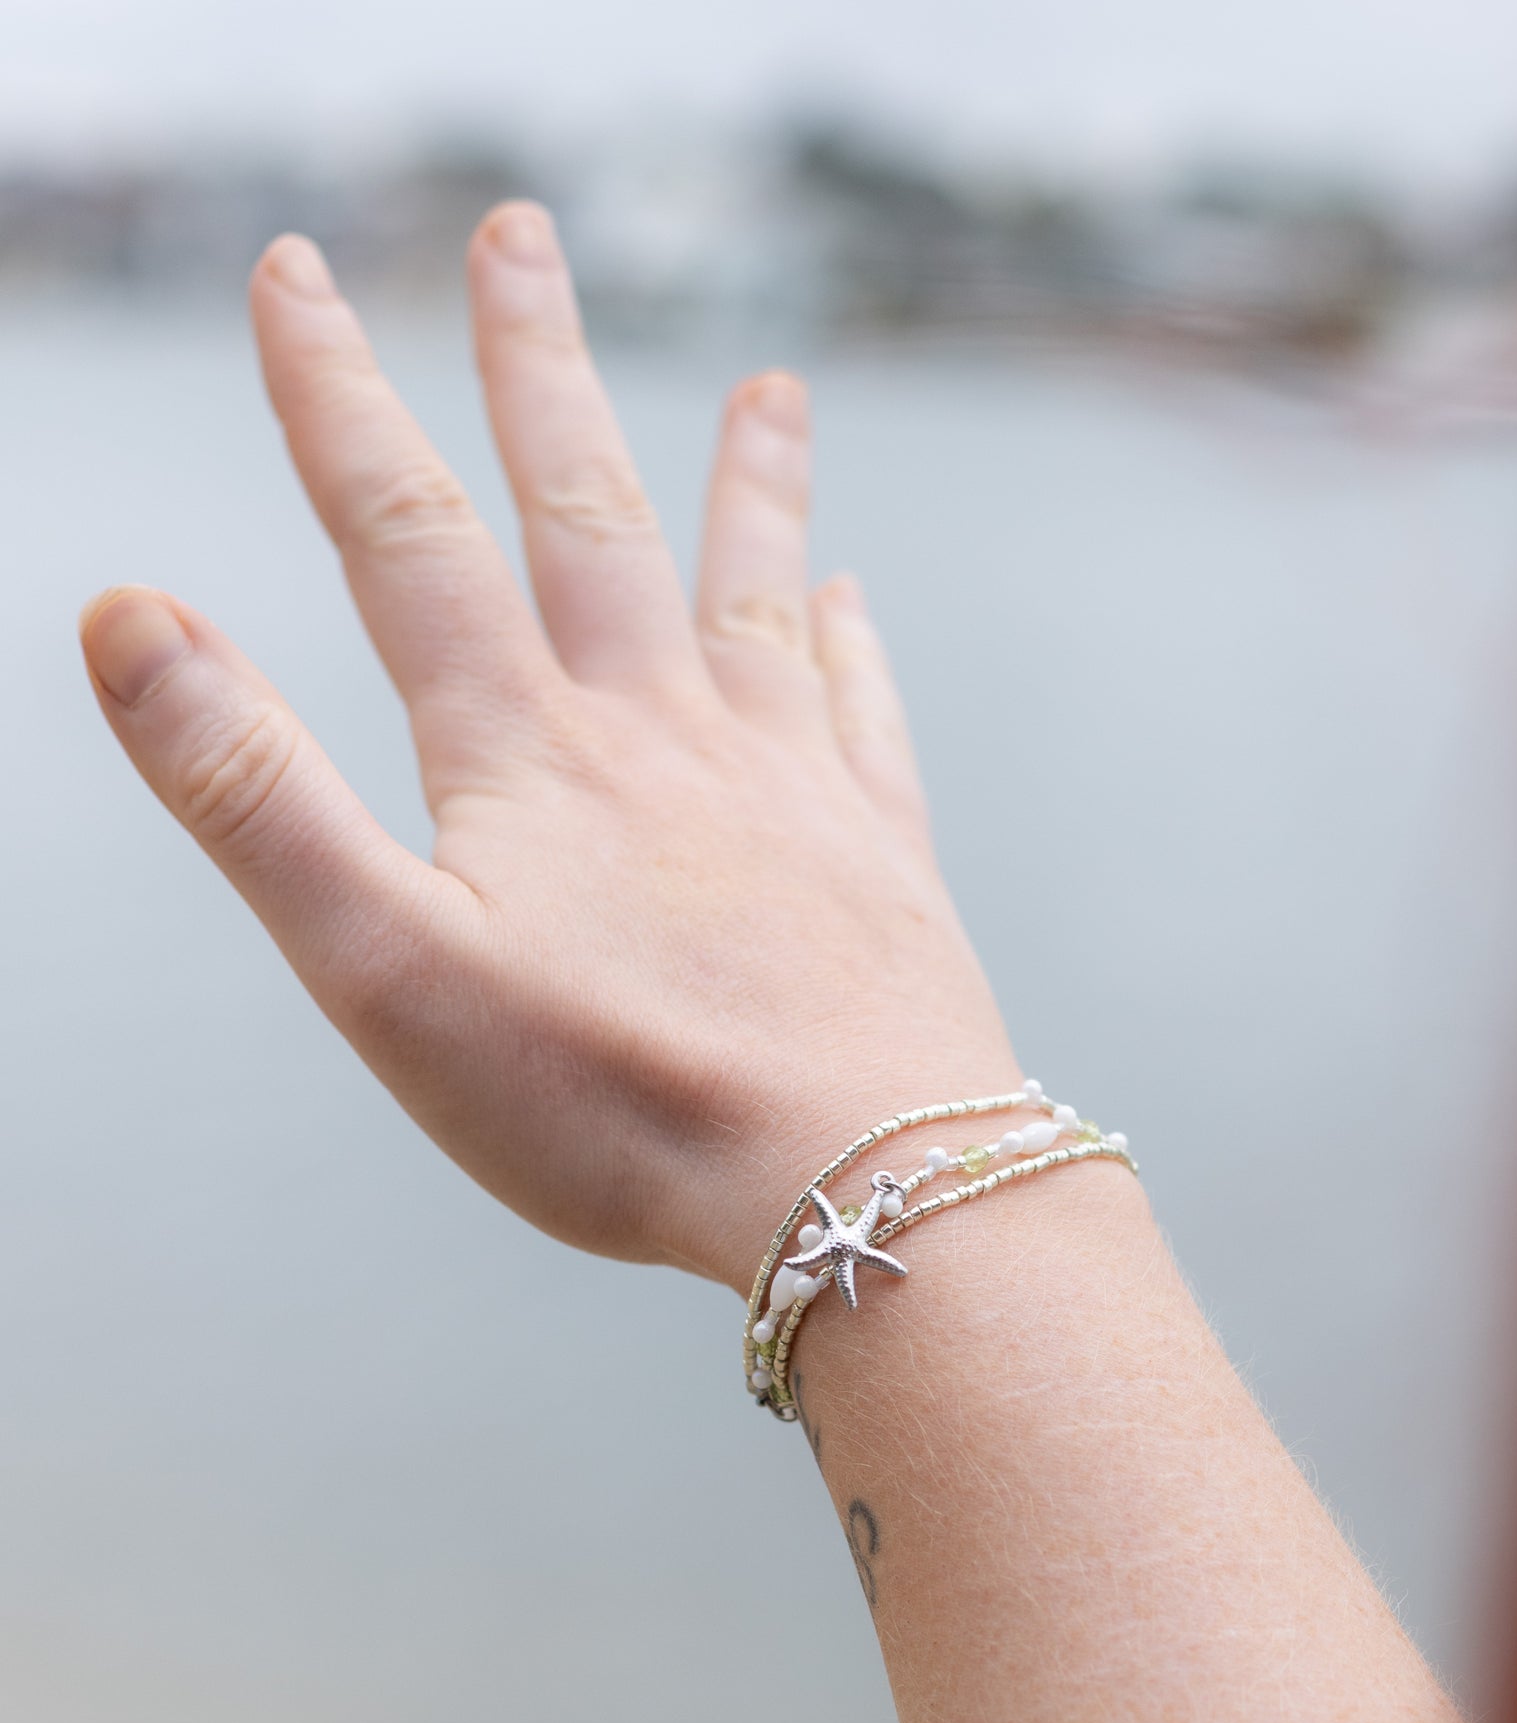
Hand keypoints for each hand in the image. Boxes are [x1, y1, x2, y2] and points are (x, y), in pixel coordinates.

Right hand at [80, 203, 1016, 1291]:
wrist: (856, 1173)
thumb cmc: (615, 1103)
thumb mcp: (385, 971)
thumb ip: (252, 793)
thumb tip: (123, 617)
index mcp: (526, 756)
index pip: (406, 536)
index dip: (337, 397)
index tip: (299, 274)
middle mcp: (663, 732)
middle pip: (588, 513)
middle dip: (536, 370)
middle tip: (525, 238)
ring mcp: (786, 781)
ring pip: (752, 589)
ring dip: (749, 478)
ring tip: (771, 385)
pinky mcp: (876, 849)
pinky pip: (860, 713)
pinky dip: (849, 645)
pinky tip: (848, 598)